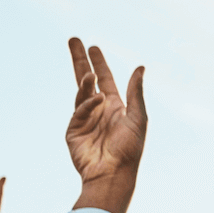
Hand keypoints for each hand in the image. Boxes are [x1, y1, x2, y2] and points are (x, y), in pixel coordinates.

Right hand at [65, 38, 146, 212]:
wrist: (113, 173)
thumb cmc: (131, 148)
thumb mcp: (138, 117)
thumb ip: (136, 92)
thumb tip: (140, 67)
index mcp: (116, 106)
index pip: (106, 79)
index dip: (99, 63)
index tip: (92, 47)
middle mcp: (99, 110)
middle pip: (86, 79)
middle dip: (80, 60)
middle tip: (73, 40)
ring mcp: (84, 119)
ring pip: (81, 92)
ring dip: (86, 82)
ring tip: (90, 72)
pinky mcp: (73, 130)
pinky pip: (79, 110)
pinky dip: (88, 103)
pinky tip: (98, 100)